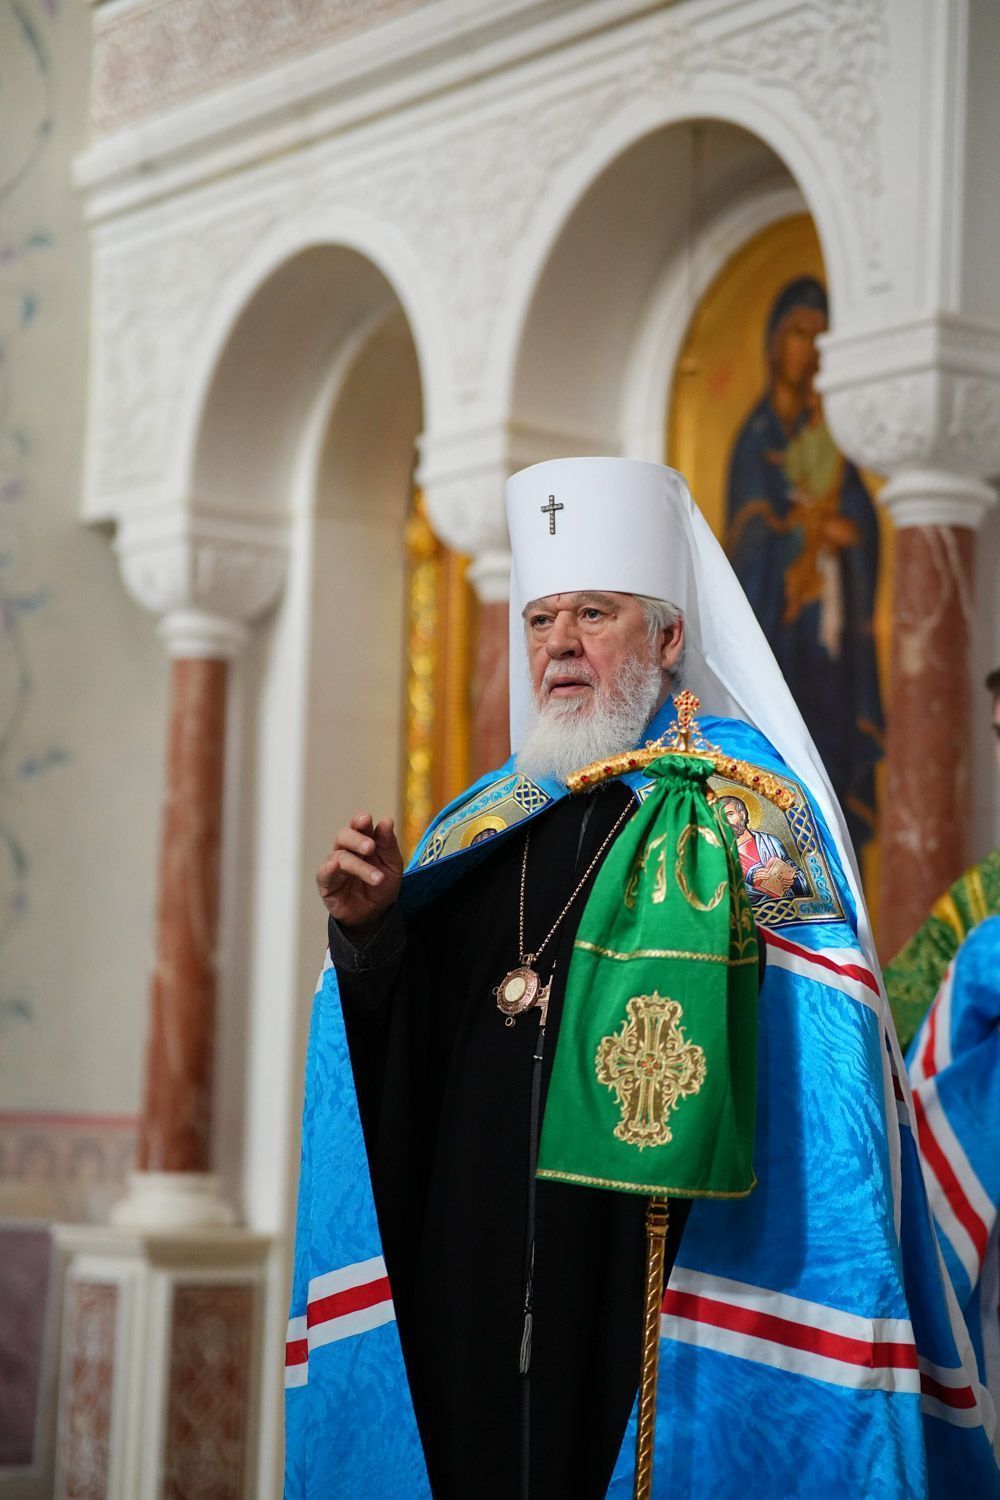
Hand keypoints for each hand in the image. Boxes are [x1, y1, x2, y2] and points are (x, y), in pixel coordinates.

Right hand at [316, 813, 403, 934]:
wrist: (375, 914)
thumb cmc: (382, 885)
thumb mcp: (393, 865)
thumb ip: (388, 844)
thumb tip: (386, 821)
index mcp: (362, 841)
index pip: (358, 825)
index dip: (360, 820)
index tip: (366, 819)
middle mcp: (346, 850)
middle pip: (344, 836)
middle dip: (357, 840)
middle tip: (370, 847)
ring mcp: (334, 865)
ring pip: (340, 856)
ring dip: (359, 866)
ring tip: (377, 878)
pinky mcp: (326, 882)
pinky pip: (324, 873)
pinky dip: (328, 869)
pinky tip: (334, 867)